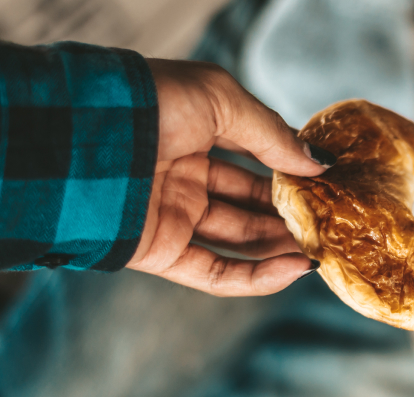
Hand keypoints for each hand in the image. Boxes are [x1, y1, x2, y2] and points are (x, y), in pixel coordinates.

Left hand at [125, 59, 335, 296]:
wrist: (84, 137)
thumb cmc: (149, 104)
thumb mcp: (221, 101)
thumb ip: (272, 134)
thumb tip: (316, 164)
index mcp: (192, 132)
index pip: (252, 156)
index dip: (288, 170)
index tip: (326, 182)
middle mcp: (182, 174)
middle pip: (249, 202)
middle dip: (290, 212)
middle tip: (330, 221)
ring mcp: (170, 215)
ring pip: (238, 239)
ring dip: (280, 246)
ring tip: (320, 247)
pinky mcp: (158, 252)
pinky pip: (214, 272)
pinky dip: (255, 277)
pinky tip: (293, 269)